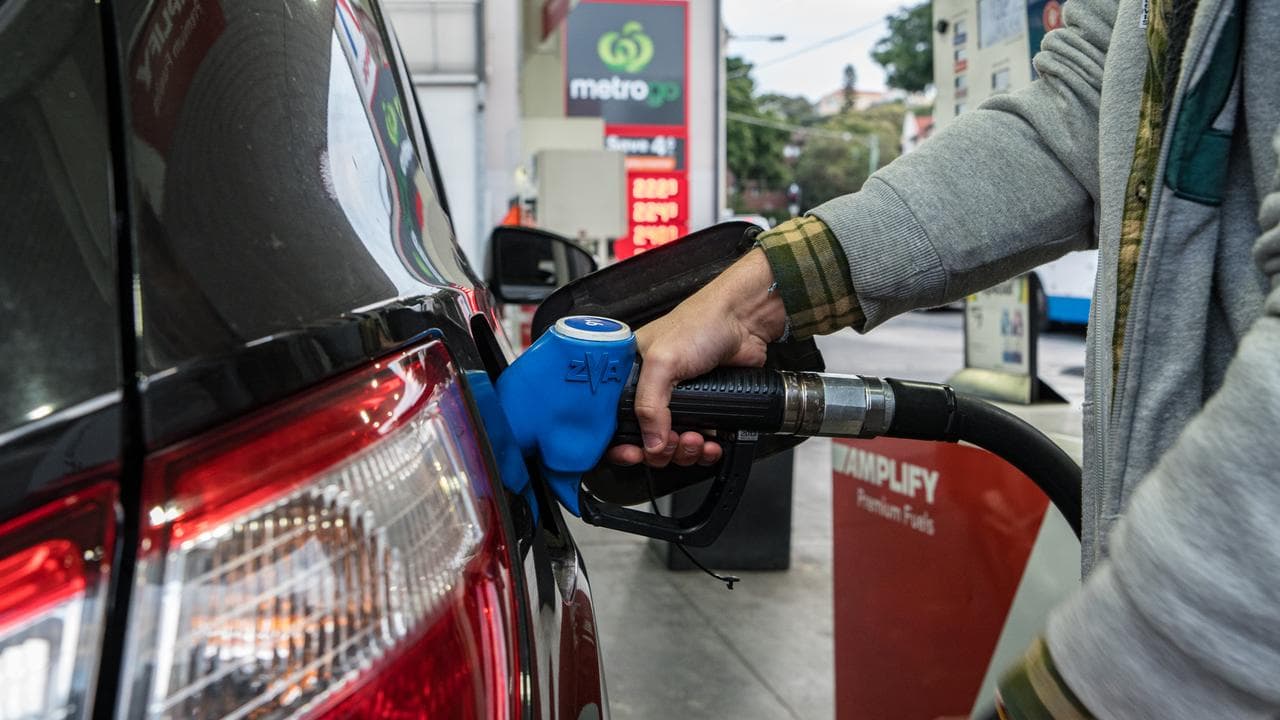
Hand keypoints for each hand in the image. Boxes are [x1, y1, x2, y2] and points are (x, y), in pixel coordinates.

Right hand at [606, 248, 786, 467]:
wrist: (744, 322)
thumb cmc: (701, 323)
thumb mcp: (663, 361)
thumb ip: (649, 404)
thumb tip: (651, 443)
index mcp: (632, 376)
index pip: (614, 420)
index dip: (620, 443)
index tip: (633, 453)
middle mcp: (653, 390)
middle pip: (645, 440)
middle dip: (660, 450)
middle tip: (672, 443)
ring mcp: (680, 402)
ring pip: (673, 446)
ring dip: (685, 452)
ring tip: (696, 439)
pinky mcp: (706, 409)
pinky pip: (700, 444)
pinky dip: (706, 451)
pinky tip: (712, 443)